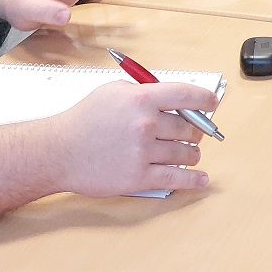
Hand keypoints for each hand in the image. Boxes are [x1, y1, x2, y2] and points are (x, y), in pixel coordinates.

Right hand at [53, 81, 214, 196]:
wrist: (59, 151)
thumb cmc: (84, 120)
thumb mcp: (115, 92)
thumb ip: (146, 91)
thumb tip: (174, 99)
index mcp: (141, 99)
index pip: (186, 95)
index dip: (205, 98)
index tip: (212, 103)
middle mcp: (145, 124)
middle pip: (188, 127)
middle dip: (194, 130)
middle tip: (194, 132)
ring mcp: (143, 152)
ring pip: (184, 152)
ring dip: (192, 153)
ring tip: (190, 152)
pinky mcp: (138, 177)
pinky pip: (175, 178)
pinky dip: (193, 179)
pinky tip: (201, 178)